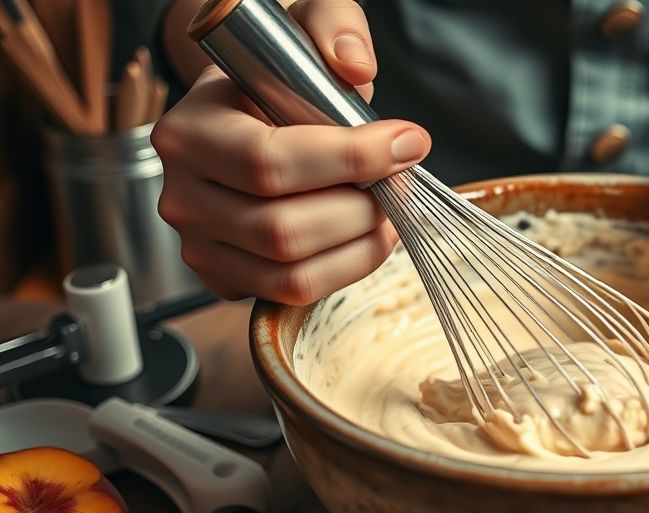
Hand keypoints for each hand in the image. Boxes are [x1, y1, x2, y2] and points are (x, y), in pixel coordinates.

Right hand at [152, 0, 430, 303]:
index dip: (351, 159)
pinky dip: (346, 269)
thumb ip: (333, 28)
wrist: (244, 108)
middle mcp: (182, 195)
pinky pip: (293, 292)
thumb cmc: (277, 71)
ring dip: (362, 246)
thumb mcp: (303, 24)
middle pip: (283, 229)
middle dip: (363, 209)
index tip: (408, 142)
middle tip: (402, 182)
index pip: (270, 163)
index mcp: (188, 131)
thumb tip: (355, 66)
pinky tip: (367, 234)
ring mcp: (199, 244)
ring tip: (391, 210)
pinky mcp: (225, 277)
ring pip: (293, 272)